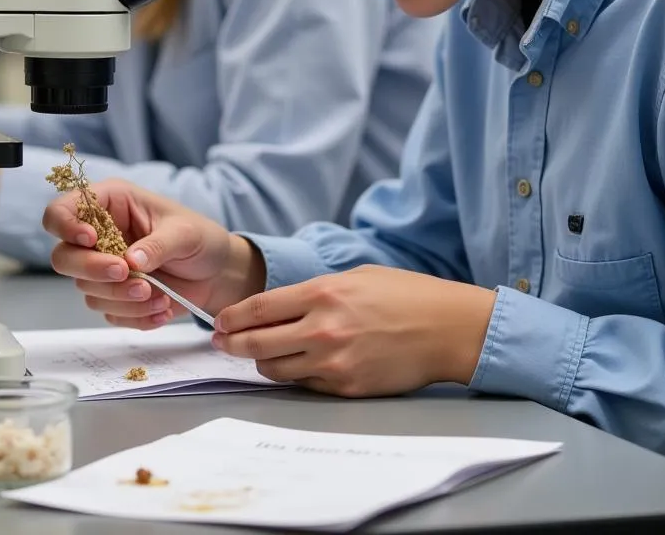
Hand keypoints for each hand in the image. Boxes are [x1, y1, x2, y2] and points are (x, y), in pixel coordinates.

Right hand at [43, 178, 264, 328]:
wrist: (217, 273)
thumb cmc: (200, 238)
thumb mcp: (186, 233)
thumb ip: (158, 244)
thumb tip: (131, 262)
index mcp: (110, 203)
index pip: (61, 210)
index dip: (65, 225)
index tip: (90, 239)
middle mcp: (99, 235)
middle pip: (64, 257)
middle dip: (93, 269)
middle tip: (126, 273)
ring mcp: (103, 268)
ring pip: (87, 289)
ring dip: (121, 296)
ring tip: (159, 295)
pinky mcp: (113, 296)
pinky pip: (108, 313)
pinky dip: (135, 315)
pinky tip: (162, 308)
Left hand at [212, 265, 497, 397]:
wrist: (446, 328)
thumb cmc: (404, 295)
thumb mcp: (354, 277)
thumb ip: (314, 291)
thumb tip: (280, 306)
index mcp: (322, 294)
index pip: (259, 309)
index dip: (231, 318)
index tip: (218, 322)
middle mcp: (322, 329)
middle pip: (257, 344)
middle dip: (232, 344)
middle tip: (222, 343)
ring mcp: (333, 363)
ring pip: (275, 370)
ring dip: (262, 363)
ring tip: (261, 355)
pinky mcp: (346, 388)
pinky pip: (305, 386)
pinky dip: (296, 376)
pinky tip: (299, 365)